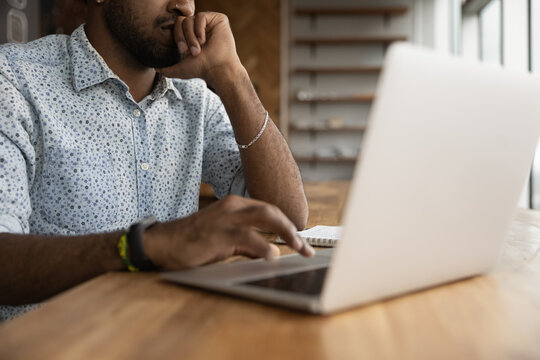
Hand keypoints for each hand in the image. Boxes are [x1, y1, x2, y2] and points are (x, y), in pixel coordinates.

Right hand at [144, 195, 314, 269]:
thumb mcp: (225, 240)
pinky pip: (247, 237)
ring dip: (286, 233)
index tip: (300, 241)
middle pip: (271, 211)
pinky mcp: (218, 233)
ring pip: (264, 218)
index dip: (287, 226)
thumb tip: (271, 251)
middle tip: (305, 246)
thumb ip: (247, 243)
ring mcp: (226, 218)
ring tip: (298, 247)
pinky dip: (263, 246)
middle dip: (291, 228)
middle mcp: (233, 207)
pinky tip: (272, 255)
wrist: (163, 243)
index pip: (269, 211)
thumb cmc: (194, 242)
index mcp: (235, 206)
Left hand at [157, 12, 242, 87]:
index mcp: (192, 35)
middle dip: (183, 36)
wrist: (216, 70)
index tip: (184, 51)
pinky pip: (200, 16)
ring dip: (191, 36)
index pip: (177, 26)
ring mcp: (209, 23)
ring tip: (198, 48)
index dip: (178, 37)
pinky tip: (204, 40)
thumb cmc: (201, 70)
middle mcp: (200, 28)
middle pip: (181, 21)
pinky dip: (199, 29)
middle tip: (190, 51)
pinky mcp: (218, 19)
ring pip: (190, 19)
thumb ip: (167, 69)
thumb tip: (155, 68)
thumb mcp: (180, 69)